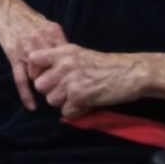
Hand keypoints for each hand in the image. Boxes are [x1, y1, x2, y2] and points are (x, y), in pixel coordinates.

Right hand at [0, 0, 67, 110]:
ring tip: (50, 98)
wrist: (7, 10)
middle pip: (54, 69)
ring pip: (39, 76)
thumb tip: (71, 57)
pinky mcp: (14, 56)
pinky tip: (32, 106)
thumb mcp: (48, 25)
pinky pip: (21, 79)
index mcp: (53, 33)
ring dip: (44, 88)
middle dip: (59, 83)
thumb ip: (59, 41)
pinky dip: (27, 94)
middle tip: (63, 94)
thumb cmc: (29, 19)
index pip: (67, 57)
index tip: (76, 83)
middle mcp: (42, 42)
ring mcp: (27, 51)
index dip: (71, 72)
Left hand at [29, 45, 147, 116]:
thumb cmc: (106, 65)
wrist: (130, 73)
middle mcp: (64, 65)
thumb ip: (61, 60)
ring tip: (78, 97)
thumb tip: (42, 74)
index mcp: (64, 51)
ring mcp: (71, 81)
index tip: (45, 77)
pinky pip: (65, 112)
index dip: (35, 71)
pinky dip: (75, 112)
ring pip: (51, 100)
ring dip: (63, 103)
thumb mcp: (80, 54)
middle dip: (50, 91)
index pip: (34, 59)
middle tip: (65, 91)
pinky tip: (86, 104)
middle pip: (40, 85)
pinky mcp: (80, 97)